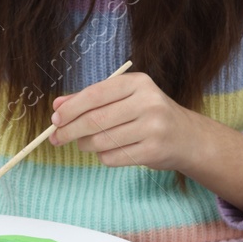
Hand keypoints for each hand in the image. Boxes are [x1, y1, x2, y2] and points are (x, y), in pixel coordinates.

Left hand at [46, 72, 200, 172]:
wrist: (186, 137)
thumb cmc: (148, 114)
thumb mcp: (123, 99)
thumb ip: (90, 100)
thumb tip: (57, 106)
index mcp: (138, 83)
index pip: (95, 94)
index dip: (71, 108)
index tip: (55, 119)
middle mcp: (148, 103)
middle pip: (95, 120)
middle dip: (70, 131)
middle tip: (56, 138)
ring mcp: (152, 128)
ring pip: (101, 141)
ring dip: (86, 145)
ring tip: (86, 143)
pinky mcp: (153, 151)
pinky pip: (112, 158)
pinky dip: (103, 157)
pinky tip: (110, 151)